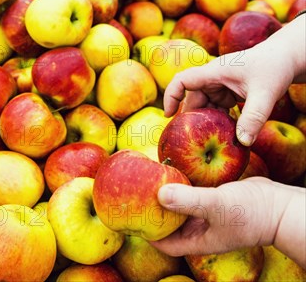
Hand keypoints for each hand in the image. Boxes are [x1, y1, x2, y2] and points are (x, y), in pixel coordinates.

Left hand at [150, 178, 305, 267]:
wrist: (281, 205)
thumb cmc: (251, 213)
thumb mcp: (217, 206)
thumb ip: (189, 200)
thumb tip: (159, 194)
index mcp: (198, 240)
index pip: (165, 243)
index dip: (148, 234)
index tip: (132, 219)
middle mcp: (200, 229)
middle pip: (169, 224)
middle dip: (153, 212)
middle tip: (135, 194)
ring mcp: (208, 215)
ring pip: (180, 206)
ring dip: (167, 195)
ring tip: (148, 180)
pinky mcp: (214, 199)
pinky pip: (192, 193)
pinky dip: (182, 184)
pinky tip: (172, 169)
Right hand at [164, 48, 294, 145]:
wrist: (290, 57)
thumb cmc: (276, 67)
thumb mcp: (265, 93)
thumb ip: (254, 118)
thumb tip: (242, 142)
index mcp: (214, 71)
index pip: (182, 81)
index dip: (171, 97)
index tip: (168, 116)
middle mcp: (214, 78)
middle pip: (193, 99)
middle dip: (194, 118)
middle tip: (195, 140)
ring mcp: (222, 85)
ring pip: (206, 106)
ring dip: (209, 122)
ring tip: (213, 139)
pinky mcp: (231, 92)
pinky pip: (219, 108)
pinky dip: (221, 120)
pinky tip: (228, 133)